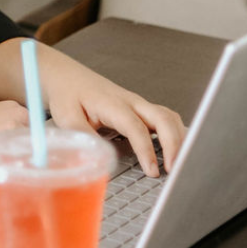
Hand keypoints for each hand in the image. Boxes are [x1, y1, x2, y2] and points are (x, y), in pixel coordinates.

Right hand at [0, 100, 29, 199]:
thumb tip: (1, 142)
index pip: (13, 108)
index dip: (26, 123)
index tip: (29, 140)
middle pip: (19, 116)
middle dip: (30, 134)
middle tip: (29, 155)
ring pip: (11, 132)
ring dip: (24, 148)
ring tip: (24, 167)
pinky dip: (7, 170)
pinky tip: (8, 180)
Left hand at [39, 48, 185, 176]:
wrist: (67, 76)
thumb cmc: (67, 95)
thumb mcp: (66, 116)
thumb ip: (83, 135)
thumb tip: (99, 156)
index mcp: (113, 104)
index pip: (136, 128)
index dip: (147, 150)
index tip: (153, 171)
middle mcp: (131, 102)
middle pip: (163, 119)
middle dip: (174, 144)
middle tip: (174, 170)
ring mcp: (138, 104)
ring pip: (169, 117)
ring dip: (179, 139)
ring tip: (179, 165)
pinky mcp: (140, 109)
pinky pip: (165, 119)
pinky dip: (175, 133)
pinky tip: (176, 151)